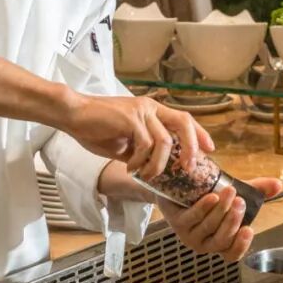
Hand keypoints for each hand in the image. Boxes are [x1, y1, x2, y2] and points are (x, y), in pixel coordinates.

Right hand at [62, 92, 212, 177]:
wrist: (73, 115)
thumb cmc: (96, 128)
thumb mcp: (125, 143)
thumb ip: (142, 151)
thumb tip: (157, 169)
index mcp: (151, 110)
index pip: (184, 119)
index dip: (199, 134)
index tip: (209, 150)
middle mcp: (150, 107)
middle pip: (183, 123)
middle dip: (191, 147)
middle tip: (188, 168)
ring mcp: (141, 111)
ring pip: (164, 141)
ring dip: (158, 164)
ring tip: (147, 175)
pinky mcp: (130, 118)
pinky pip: (145, 145)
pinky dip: (141, 161)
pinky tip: (131, 167)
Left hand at [158, 178, 282, 262]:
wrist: (179, 185)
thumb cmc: (210, 194)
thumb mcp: (236, 194)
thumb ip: (257, 191)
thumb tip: (279, 184)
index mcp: (222, 243)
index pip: (232, 255)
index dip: (241, 246)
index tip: (250, 229)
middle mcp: (206, 244)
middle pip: (222, 240)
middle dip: (233, 221)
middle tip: (241, 202)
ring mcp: (190, 235)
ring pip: (208, 227)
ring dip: (220, 210)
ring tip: (230, 192)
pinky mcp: (177, 223)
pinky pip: (192, 218)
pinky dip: (203, 208)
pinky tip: (212, 197)